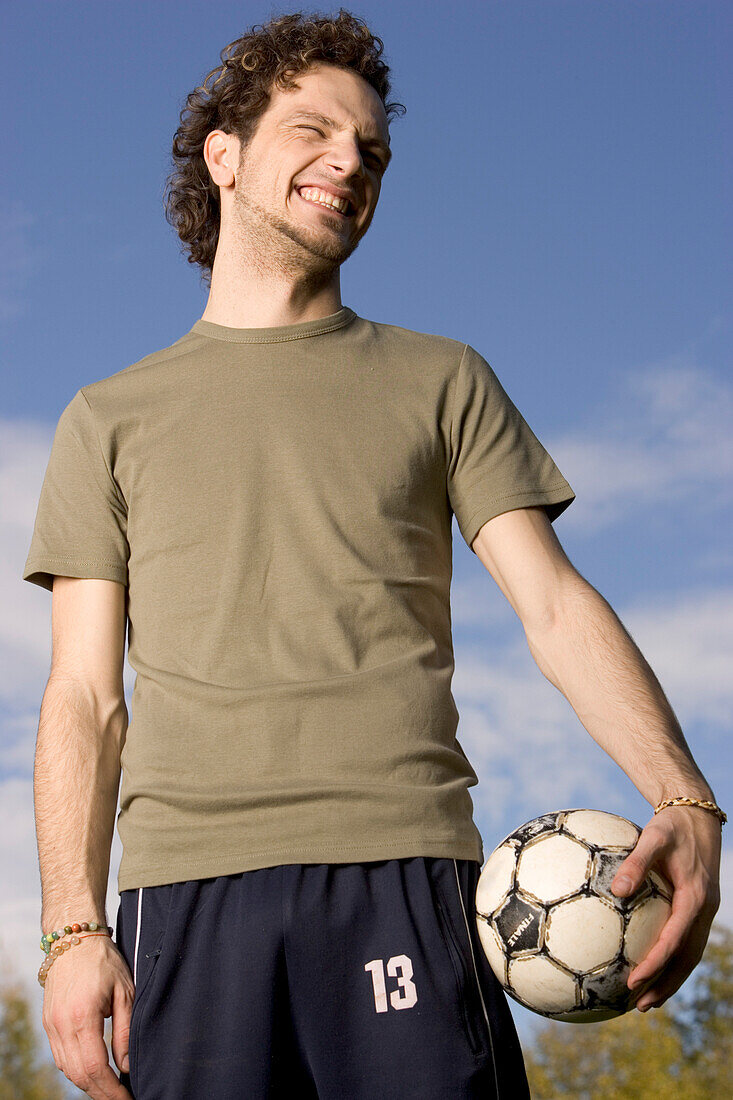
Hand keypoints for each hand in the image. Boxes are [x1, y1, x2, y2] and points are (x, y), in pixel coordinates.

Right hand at [42, 933, 133, 1097]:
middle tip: (121, 1097)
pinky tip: (92, 1070)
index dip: (112, 1090)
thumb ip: (125, 1031)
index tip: (127, 1098)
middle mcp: (61, 1026)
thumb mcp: (124, 992)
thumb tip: (127, 1066)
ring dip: (88, 1083)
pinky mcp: (48, 1023)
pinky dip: (76, 1068)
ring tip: (110, 1087)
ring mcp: (51, 1026)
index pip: (95, 1069)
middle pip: (79, 1075)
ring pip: (67, 1069)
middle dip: (101, 1092)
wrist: (74, 939)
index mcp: (82, 1018)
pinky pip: (60, 1056)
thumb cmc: (104, 961)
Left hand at [610, 805, 721, 1011]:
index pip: (675, 940)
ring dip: (670, 978)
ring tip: (646, 999)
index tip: (634, 981)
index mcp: (695, 897)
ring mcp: (704, 911)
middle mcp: (703, 909)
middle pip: (687, 958)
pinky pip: (685, 939)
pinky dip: (670, 958)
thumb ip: (636, 862)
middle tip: (641, 1005)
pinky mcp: (698, 908)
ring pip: (689, 953)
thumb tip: (616, 888)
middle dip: (666, 984)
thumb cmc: (672, 824)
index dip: (656, 964)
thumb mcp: (654, 837)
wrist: (697, 815)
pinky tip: (649, 966)